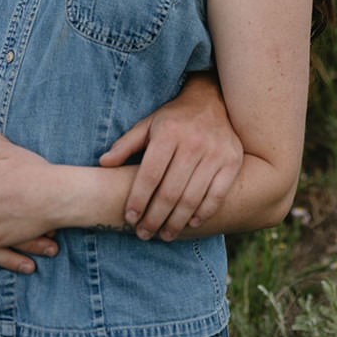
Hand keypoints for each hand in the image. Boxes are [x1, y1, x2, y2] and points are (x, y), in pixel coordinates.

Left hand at [98, 74, 242, 240]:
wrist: (213, 100)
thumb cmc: (174, 118)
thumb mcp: (148, 124)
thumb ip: (126, 144)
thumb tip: (103, 163)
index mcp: (169, 133)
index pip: (149, 176)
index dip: (138, 201)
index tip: (130, 218)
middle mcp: (193, 142)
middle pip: (170, 192)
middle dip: (154, 218)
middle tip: (145, 234)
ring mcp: (215, 153)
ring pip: (192, 198)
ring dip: (176, 223)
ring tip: (165, 235)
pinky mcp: (232, 161)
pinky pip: (217, 195)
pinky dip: (203, 213)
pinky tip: (191, 223)